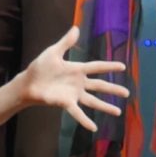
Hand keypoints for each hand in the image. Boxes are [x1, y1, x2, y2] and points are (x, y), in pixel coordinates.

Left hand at [12, 28, 130, 132]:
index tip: (123, 66)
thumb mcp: (53, 52)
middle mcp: (79, 83)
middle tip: (127, 92)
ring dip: (105, 106)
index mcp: (77, 69)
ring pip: (93, 101)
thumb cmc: (40, 67)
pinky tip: (93, 127)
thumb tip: (76, 28)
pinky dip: (85, 120)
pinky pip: (77, 113)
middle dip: (113, 89)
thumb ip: (66, 42)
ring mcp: (74, 94)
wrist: (28, 82)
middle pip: (100, 86)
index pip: (97, 67)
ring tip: (118, 112)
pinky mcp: (66, 103)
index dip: (110, 66)